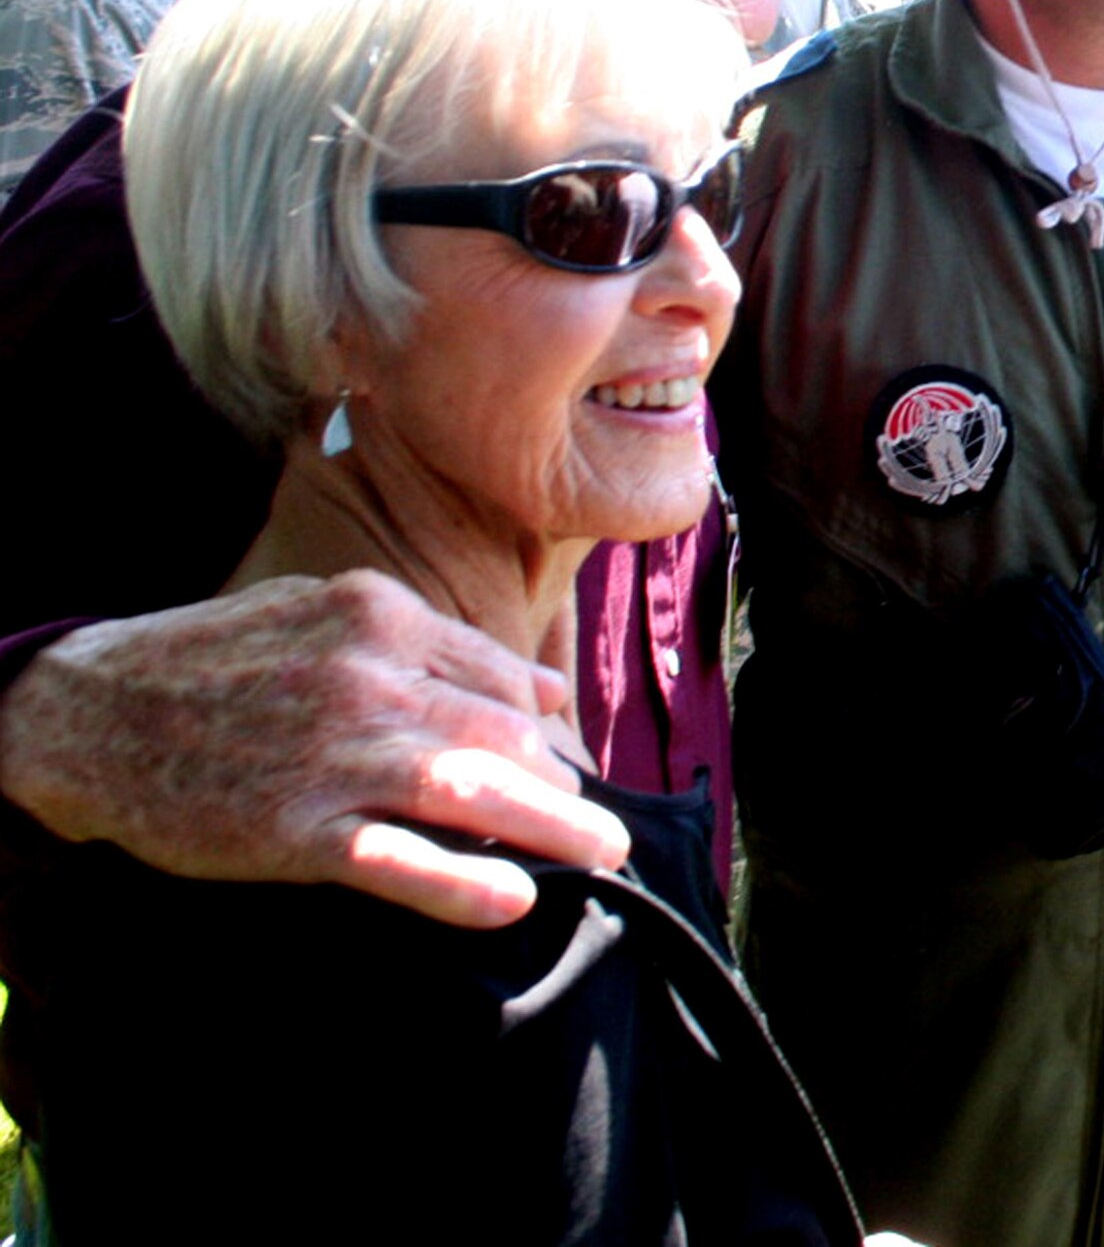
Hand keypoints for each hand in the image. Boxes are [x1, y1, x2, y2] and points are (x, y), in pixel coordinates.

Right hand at [0, 570, 629, 926]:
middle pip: (500, 732)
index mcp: (376, 613)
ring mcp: (333, 754)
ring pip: (470, 790)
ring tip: (600, 856)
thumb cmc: (217, 658)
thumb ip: (431, 641)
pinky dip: (464, 882)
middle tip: (601, 828)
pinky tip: (513, 897)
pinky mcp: (296, 828)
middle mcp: (367, 676)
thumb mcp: (321, 610)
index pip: (494, 674)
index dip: (543, 725)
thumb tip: (540, 683)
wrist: (99, 709)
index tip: (568, 764)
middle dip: (563, 784)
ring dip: (550, 828)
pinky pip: (399, 859)